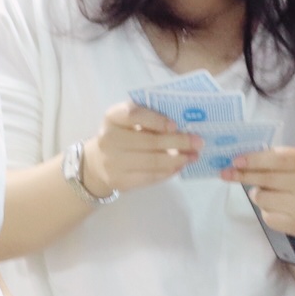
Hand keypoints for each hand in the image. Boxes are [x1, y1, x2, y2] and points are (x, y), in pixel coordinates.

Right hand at [82, 102, 197, 197]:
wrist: (97, 162)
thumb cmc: (121, 135)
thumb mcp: (127, 121)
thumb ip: (148, 118)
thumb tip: (183, 127)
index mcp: (112, 117)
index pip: (133, 114)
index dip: (156, 119)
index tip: (175, 125)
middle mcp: (109, 138)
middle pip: (148, 141)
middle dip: (178, 142)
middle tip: (198, 142)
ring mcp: (113, 162)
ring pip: (152, 161)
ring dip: (177, 159)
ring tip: (192, 156)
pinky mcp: (120, 181)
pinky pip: (150, 177)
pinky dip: (168, 172)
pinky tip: (179, 167)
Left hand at [223, 146, 294, 232]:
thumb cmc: (292, 178)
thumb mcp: (286, 163)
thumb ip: (267, 158)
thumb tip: (237, 161)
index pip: (278, 159)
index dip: (255, 160)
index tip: (235, 161)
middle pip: (267, 179)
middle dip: (243, 176)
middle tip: (226, 174)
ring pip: (262, 198)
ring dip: (257, 195)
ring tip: (267, 194)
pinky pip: (266, 216)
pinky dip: (265, 211)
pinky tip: (275, 208)